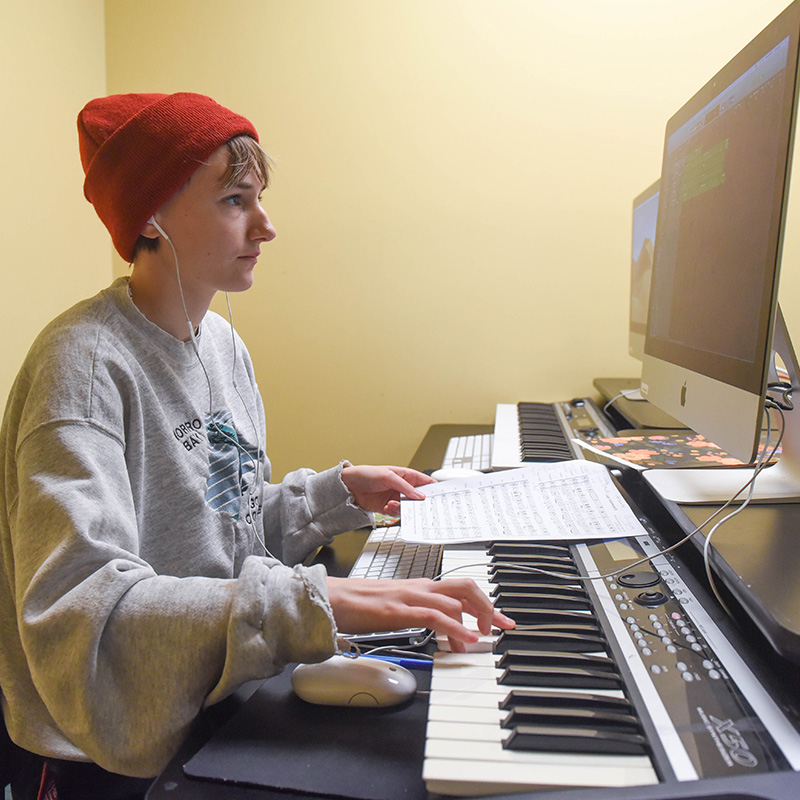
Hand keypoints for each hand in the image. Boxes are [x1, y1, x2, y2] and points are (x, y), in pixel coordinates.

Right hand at [326, 576, 514, 652]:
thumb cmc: (357, 605)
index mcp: (419, 586)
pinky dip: (455, 628)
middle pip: (465, 587)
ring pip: (455, 600)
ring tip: (482, 639)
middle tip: (500, 626)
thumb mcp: (395, 609)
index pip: (460, 588)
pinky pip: (434, 616)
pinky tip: (465, 641)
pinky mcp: (398, 610)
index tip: (500, 620)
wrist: (329, 598)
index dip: (484, 602)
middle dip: (488, 606)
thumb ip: (416, 615)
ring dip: (475, 620)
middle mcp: (419, 587)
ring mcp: (409, 597)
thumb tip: (436, 629)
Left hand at [341, 465, 434, 514]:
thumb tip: (420, 495)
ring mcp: (396, 498)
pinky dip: (394, 512)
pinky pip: (397, 513)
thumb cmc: (367, 474)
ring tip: (393, 504)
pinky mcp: (388, 508)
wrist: (349, 486)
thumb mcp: (388, 476)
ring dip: (403, 508)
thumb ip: (405, 486)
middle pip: (418, 498)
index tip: (440, 497)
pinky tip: (387, 507)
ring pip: (408, 507)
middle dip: (419, 504)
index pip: (425, 482)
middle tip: (420, 508)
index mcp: (406, 476)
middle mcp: (403, 488)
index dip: (433, 489)